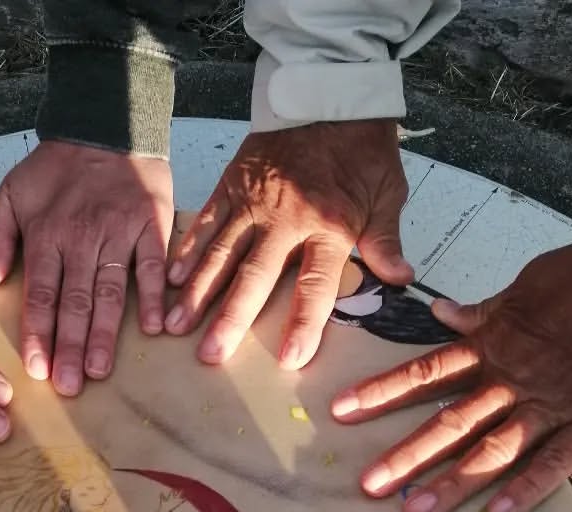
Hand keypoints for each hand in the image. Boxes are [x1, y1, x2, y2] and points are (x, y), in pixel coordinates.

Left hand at [0, 141, 173, 395]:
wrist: (108, 122)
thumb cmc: (58, 167)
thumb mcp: (12, 191)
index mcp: (47, 234)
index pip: (39, 294)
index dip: (38, 334)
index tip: (36, 369)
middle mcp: (81, 239)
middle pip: (73, 303)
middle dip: (70, 348)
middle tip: (69, 386)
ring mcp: (118, 234)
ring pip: (109, 292)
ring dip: (105, 335)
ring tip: (100, 370)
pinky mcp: (151, 227)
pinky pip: (152, 267)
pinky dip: (152, 296)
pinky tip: (152, 328)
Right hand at [165, 123, 411, 366]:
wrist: (331, 94)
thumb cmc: (361, 150)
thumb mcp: (387, 194)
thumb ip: (386, 241)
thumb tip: (400, 279)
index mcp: (329, 226)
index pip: (315, 285)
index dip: (303, 324)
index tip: (289, 358)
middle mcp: (286, 220)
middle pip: (255, 277)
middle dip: (231, 319)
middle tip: (211, 354)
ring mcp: (254, 203)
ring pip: (221, 254)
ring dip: (198, 293)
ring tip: (177, 325)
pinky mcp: (232, 185)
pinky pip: (206, 222)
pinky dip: (187, 250)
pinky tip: (171, 279)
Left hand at [332, 241, 571, 511]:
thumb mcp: (526, 290)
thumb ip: (482, 312)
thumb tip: (441, 312)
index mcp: (493, 346)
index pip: (425, 372)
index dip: (381, 392)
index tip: (341, 411)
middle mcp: (512, 381)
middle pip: (448, 421)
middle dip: (405, 455)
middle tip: (367, 486)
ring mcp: (551, 404)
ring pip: (493, 449)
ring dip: (452, 482)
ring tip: (413, 511)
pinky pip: (557, 459)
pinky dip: (530, 487)